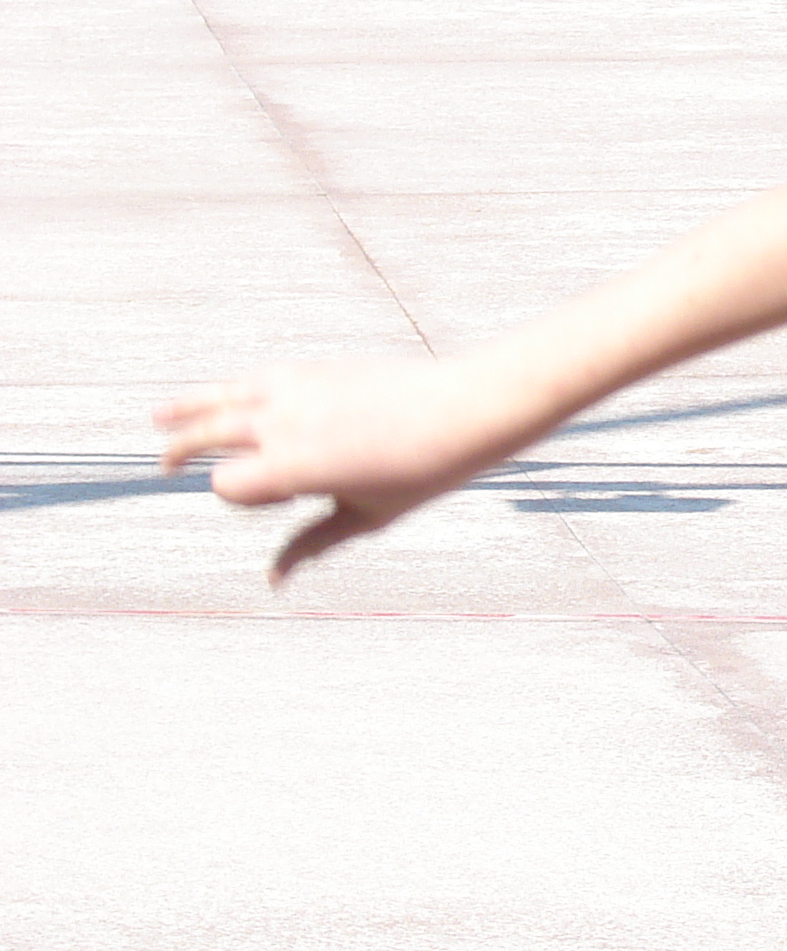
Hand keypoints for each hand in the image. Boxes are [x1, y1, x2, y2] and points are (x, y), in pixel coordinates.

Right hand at [157, 355, 523, 578]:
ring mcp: (294, 389)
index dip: (243, 499)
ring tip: (158, 419)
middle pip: (206, 435)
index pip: (227, 486)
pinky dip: (230, 389)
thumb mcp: (365, 517)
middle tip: (164, 467)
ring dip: (187, 409)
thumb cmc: (421, 471)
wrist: (464, 407)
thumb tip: (273, 581)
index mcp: (291, 465)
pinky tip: (221, 396)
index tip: (282, 501)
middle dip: (181, 451)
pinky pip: (256, 378)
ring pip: (221, 396)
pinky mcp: (312, 369)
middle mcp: (282, 423)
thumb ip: (311, 544)